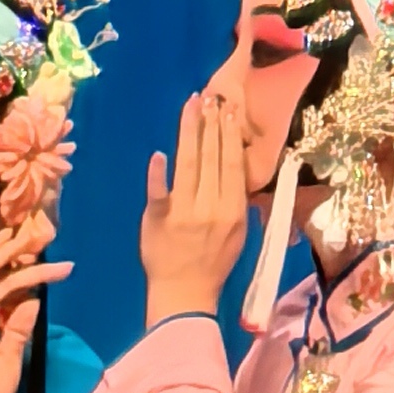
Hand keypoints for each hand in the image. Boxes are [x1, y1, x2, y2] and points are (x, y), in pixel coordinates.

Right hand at [139, 76, 252, 326]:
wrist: (187, 294)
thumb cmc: (161, 257)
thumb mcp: (149, 224)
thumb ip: (157, 190)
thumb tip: (159, 157)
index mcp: (183, 207)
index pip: (189, 157)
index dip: (191, 128)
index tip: (193, 103)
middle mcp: (210, 208)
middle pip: (213, 157)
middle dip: (213, 125)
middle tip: (215, 98)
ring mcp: (231, 215)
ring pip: (232, 167)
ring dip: (230, 137)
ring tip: (229, 111)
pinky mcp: (244, 222)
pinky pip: (242, 184)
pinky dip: (238, 162)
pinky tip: (236, 144)